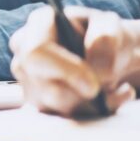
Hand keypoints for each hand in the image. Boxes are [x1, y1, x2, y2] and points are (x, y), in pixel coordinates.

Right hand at [9, 6, 138, 116]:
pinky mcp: (36, 100)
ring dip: (90, 104)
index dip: (64, 71)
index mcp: (39, 24)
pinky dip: (90, 112)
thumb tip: (98, 70)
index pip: (37, 52)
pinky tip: (107, 99)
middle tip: (106, 89)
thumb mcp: (112, 26)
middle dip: (80, 95)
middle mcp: (24, 50)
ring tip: (115, 89)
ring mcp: (27, 77)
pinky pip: (60, 116)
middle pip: (43, 86)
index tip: (93, 85)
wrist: (109, 56)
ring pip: (53, 105)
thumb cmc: (106, 37)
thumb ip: (107, 39)